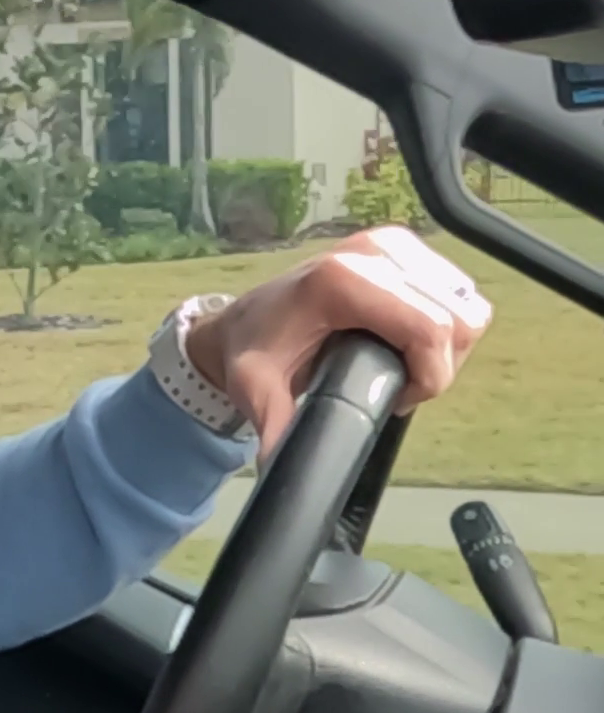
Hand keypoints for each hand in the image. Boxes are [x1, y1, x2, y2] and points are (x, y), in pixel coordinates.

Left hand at [185, 225, 491, 458]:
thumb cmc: (253, 350)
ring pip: (467, 306)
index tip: (394, 399)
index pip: (430, 328)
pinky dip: (444, 324)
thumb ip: (275, 426)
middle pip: (458, 319)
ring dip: (445, 348)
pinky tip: (405, 339)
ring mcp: (391, 245)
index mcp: (340, 279)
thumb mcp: (257, 390)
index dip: (428, 377)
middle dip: (437, 367)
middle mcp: (372, 252)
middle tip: (393, 385)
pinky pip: (458, 292)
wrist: (246, 320)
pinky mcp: (403, 247)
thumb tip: (280, 467)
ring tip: (399, 364)